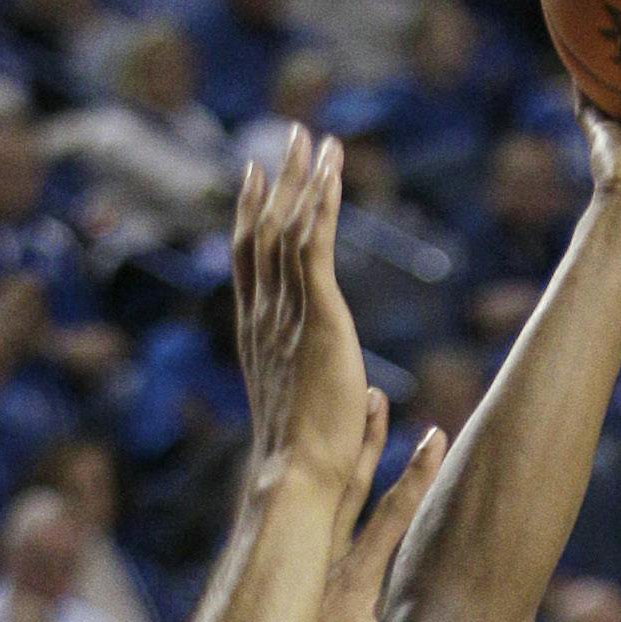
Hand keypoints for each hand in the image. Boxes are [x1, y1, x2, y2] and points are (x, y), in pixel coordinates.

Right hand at [233, 126, 371, 502]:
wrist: (301, 483)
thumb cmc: (311, 474)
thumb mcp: (325, 427)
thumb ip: (342, 402)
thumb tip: (369, 401)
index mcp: (260, 342)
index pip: (251, 266)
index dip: (252, 218)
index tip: (256, 179)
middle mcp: (265, 320)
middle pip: (263, 234)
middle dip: (277, 182)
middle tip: (288, 137)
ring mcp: (286, 316)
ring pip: (289, 229)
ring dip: (303, 179)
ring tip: (314, 137)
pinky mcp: (317, 316)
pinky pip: (315, 245)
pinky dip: (322, 203)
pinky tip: (333, 169)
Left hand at [296, 432, 524, 621]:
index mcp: (351, 581)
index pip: (392, 516)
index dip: (418, 474)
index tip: (437, 433)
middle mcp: (318, 562)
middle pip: (344, 486)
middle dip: (366, 440)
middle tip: (376, 394)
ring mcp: (294, 566)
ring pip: (315, 494)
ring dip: (334, 455)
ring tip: (343, 416)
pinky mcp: (274, 576)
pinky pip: (287, 517)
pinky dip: (297, 485)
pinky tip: (296, 470)